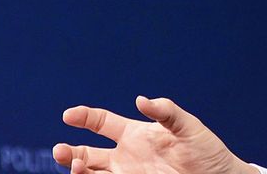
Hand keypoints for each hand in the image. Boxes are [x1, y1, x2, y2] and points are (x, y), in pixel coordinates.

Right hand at [52, 96, 250, 173]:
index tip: (69, 114)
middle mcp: (126, 156)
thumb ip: (166, 112)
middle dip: (69, 152)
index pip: (102, 122)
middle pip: (87, 154)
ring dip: (78, 170)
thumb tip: (140, 100)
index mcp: (136, 133)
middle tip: (60, 150)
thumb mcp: (188, 126)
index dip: (84, 116)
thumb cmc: (206, 149)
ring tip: (76, 167)